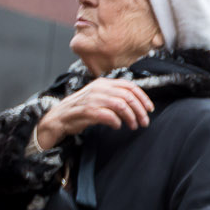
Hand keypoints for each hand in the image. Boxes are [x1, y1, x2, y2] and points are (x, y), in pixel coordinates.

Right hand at [34, 78, 153, 148]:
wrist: (59, 116)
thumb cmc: (82, 108)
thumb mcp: (99, 96)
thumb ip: (114, 95)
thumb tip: (137, 102)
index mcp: (103, 83)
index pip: (129, 86)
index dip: (143, 98)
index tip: (150, 109)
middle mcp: (99, 88)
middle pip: (128, 96)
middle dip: (140, 110)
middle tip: (144, 122)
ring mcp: (93, 99)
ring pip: (121, 105)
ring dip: (131, 117)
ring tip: (133, 126)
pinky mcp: (87, 111)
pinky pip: (108, 116)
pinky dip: (116, 122)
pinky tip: (117, 126)